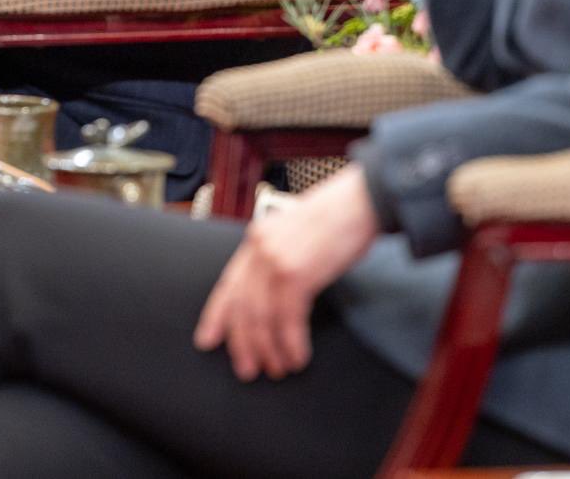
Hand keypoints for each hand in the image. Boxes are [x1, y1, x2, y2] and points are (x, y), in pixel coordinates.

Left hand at [193, 164, 380, 380]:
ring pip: (263, 317)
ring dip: (270, 349)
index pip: (228, 285)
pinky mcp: (297, 273)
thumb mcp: (293, 233)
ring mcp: (276, 261)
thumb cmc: (336, 218)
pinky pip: (288, 319)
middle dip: (244, 344)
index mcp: (256, 239)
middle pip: (242, 308)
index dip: (216, 317)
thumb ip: (277, 258)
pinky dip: (292, 343)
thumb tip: (272, 297)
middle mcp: (259, 249)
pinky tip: (297, 356)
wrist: (361, 201)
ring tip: (278, 368)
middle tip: (249, 369)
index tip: (208, 340)